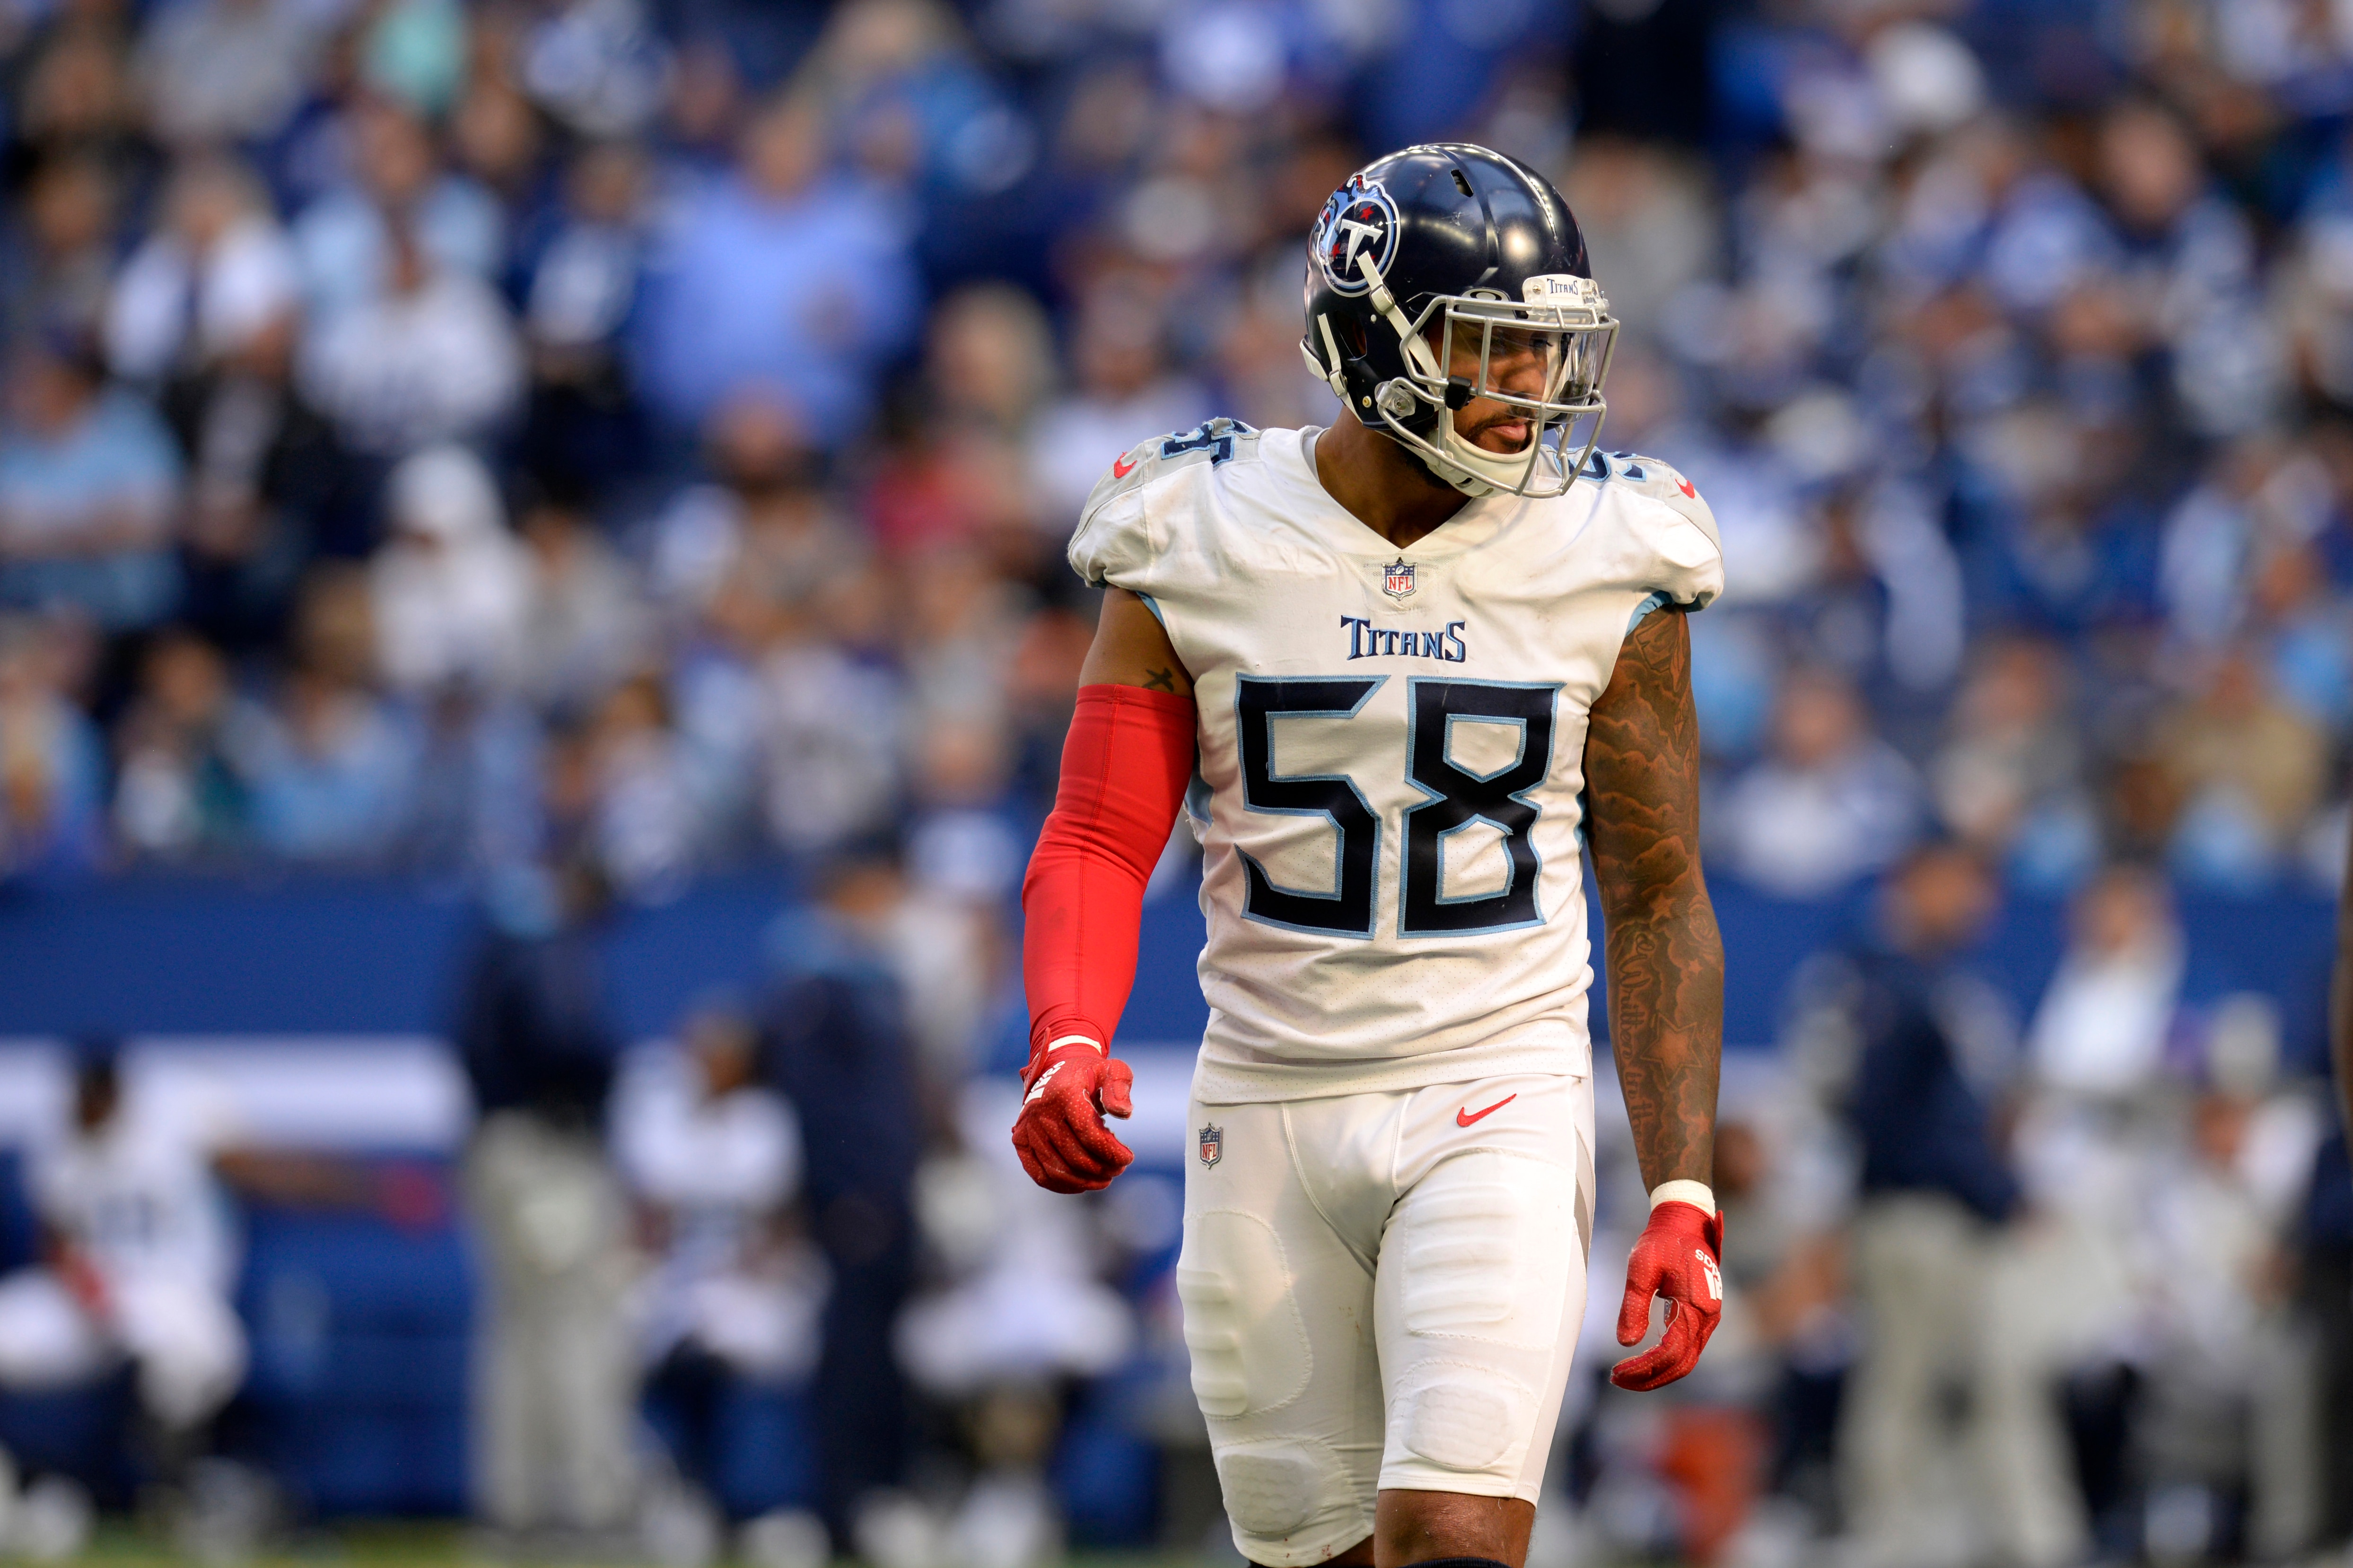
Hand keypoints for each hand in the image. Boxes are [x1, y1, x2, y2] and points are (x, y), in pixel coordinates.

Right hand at [1011, 1039, 1134, 1192]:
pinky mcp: (1020, 1140)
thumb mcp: (1111, 1070)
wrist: (1055, 1071)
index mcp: (1064, 1093)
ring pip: (1058, 1170)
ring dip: (1086, 1181)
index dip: (1111, 1151)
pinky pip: (1039, 1174)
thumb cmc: (1089, 1075)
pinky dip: (1062, 1186)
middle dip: (1103, 1168)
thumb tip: (1123, 1113)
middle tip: (1119, 1169)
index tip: (1128, 1157)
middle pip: (1075, 1155)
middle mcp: (1041, 1112)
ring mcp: (1028, 1128)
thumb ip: (1119, 1087)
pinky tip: (1082, 1185)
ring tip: (1105, 1179)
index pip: (1089, 1133)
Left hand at [1610, 1200, 1723, 1390]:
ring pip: (1686, 1361)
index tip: (1615, 1372)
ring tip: (1625, 1376)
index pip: (1670, 1352)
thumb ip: (1634, 1305)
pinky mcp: (1702, 1319)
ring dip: (1657, 1373)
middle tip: (1616, 1380)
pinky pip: (1687, 1350)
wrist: (1685, 1223)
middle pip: (1680, 1364)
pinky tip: (1642, 1362)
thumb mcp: (1641, 1267)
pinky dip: (1665, 1362)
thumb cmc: (1662, 1242)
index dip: (1643, 1368)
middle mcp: (1708, 1319)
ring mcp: (1708, 1320)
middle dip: (1649, 1378)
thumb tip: (1625, 1343)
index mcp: (1696, 1307)